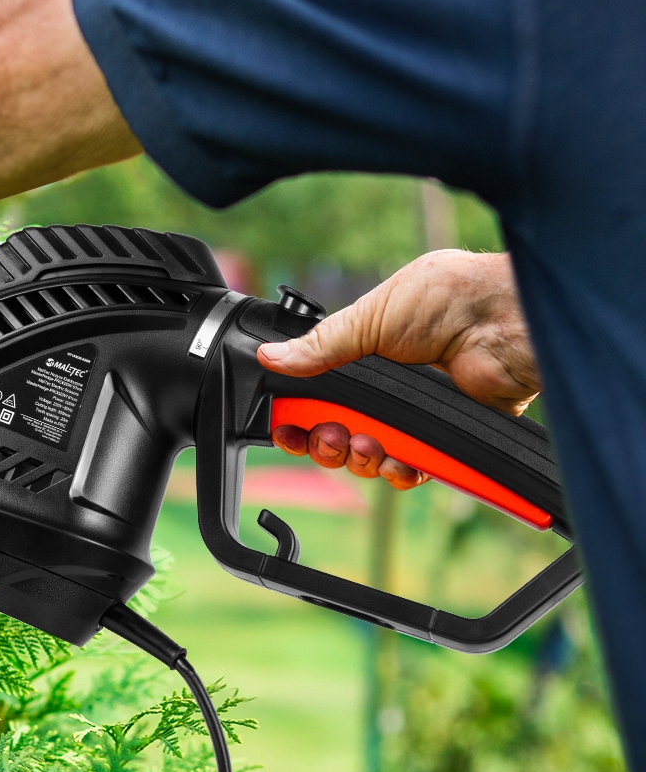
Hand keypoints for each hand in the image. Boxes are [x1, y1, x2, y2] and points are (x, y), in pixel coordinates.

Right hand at [256, 249, 539, 489]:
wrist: (502, 321)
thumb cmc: (445, 300)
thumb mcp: (369, 317)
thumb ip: (318, 347)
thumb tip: (270, 357)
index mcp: (361, 357)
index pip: (317, 397)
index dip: (299, 416)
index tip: (286, 426)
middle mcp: (385, 390)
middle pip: (336, 434)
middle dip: (325, 442)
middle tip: (329, 436)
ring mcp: (413, 416)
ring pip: (369, 457)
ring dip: (359, 458)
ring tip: (366, 444)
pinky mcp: (444, 439)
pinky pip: (411, 470)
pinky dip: (399, 471)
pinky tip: (397, 459)